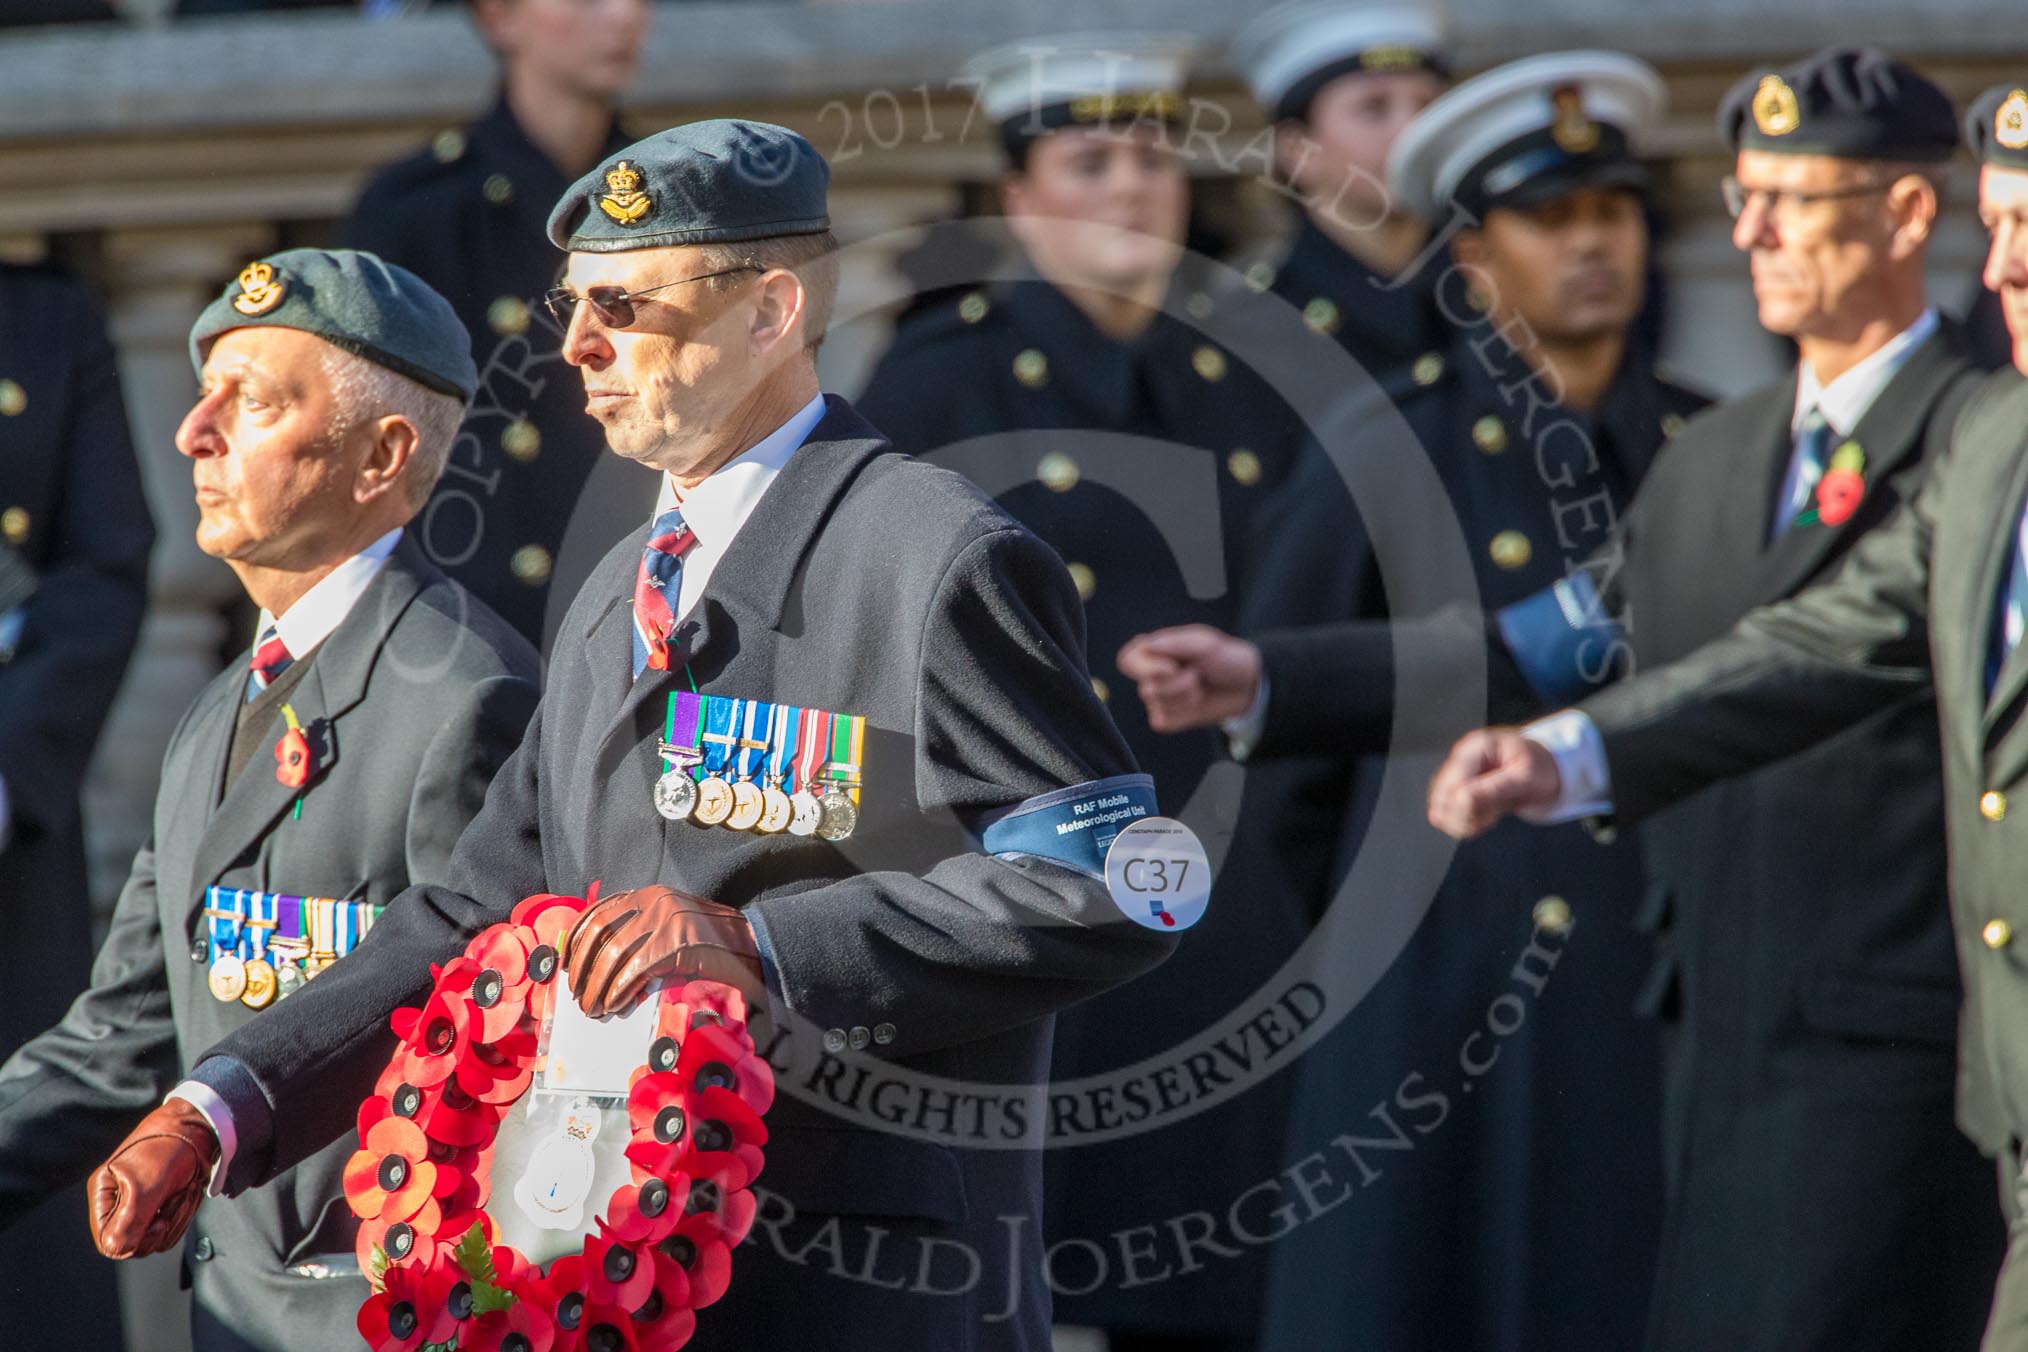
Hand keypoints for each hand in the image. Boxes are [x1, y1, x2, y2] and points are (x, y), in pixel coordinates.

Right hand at [88, 1099, 218, 1258]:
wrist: (200, 1127)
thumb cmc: (168, 1146)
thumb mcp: (145, 1185)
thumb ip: (129, 1220)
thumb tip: (118, 1250)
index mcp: (105, 1194)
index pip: (107, 1239)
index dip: (133, 1240)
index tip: (156, 1222)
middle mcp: (121, 1203)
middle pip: (135, 1244)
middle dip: (161, 1225)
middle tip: (172, 1199)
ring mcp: (144, 1206)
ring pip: (157, 1239)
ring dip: (177, 1217)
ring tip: (183, 1189)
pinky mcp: (165, 1205)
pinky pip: (173, 1229)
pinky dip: (185, 1213)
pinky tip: (188, 1191)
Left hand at [561, 885, 763, 1017]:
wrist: (754, 946)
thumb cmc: (712, 944)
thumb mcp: (672, 928)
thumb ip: (642, 936)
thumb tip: (602, 967)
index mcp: (651, 894)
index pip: (598, 912)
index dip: (576, 940)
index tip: (567, 965)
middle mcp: (655, 900)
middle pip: (599, 933)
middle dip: (582, 968)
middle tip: (577, 994)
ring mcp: (666, 919)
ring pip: (612, 954)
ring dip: (596, 986)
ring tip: (593, 1007)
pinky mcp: (677, 942)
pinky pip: (635, 969)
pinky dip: (618, 990)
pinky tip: (615, 1004)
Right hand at [1117, 625, 1262, 731]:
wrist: (1247, 685)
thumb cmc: (1225, 658)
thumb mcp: (1204, 642)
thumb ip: (1173, 643)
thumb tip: (1144, 644)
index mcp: (1156, 651)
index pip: (1128, 660)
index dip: (1145, 667)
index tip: (1172, 667)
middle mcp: (1152, 675)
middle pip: (1144, 688)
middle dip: (1176, 684)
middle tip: (1196, 676)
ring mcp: (1159, 699)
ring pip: (1156, 705)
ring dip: (1185, 697)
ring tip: (1200, 687)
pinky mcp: (1168, 719)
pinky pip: (1163, 722)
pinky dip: (1184, 715)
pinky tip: (1196, 705)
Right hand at [1426, 728, 1562, 839]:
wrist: (1549, 771)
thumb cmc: (1540, 768)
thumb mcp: (1524, 777)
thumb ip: (1493, 789)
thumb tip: (1460, 800)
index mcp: (1474, 748)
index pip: (1452, 783)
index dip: (1466, 806)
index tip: (1491, 816)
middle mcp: (1460, 760)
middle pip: (1441, 797)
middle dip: (1465, 815)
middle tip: (1493, 817)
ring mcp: (1457, 775)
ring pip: (1441, 809)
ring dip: (1466, 821)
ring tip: (1492, 816)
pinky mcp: (1458, 791)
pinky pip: (1449, 815)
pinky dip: (1467, 823)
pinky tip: (1487, 818)